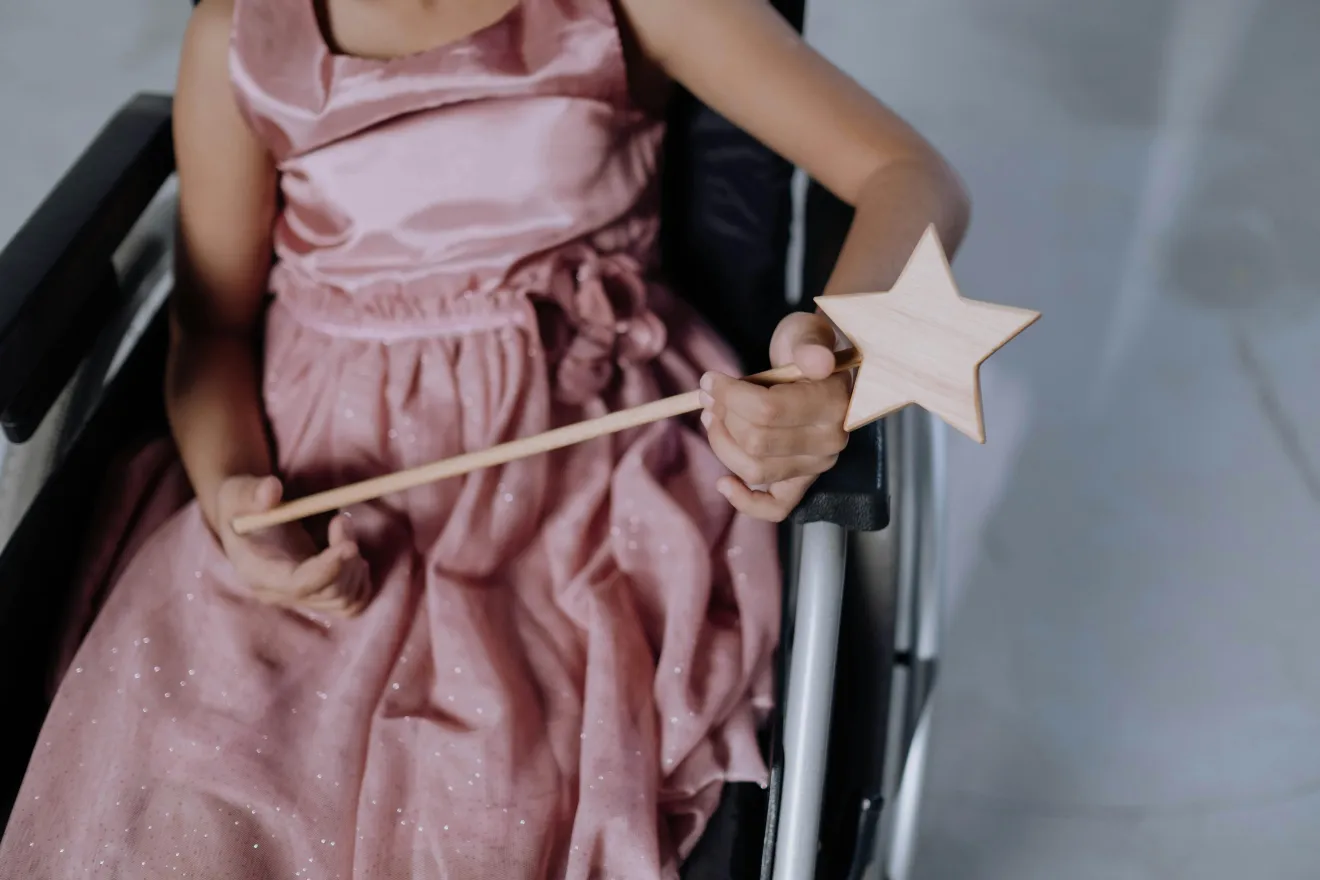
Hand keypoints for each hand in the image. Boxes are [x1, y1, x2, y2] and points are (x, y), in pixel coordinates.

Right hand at [214, 475, 370, 615]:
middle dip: (346, 558)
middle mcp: (279, 593)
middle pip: (328, 593)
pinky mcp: (316, 595)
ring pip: (345, 600)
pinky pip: (350, 604)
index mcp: (258, 572)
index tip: (349, 545)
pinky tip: (350, 553)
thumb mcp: (241, 491)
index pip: (298, 585)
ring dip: (355, 565)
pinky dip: (360, 581)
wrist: (246, 519)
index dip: (328, 569)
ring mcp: (300, 597)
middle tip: (341, 520)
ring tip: (343, 528)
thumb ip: (255, 492)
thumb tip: (271, 488)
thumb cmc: (243, 504)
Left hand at [700, 312, 850, 521]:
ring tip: (711, 418)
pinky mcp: (803, 481)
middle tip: (708, 396)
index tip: (710, 380)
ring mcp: (817, 465)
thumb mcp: (806, 332)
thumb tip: (815, 361)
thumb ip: (810, 344)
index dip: (729, 396)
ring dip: (722, 445)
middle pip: (756, 442)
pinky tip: (723, 482)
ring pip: (755, 471)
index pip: (767, 410)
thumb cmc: (806, 348)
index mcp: (833, 403)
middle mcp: (829, 441)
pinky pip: (774, 507)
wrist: (818, 368)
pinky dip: (745, 501)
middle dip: (722, 417)